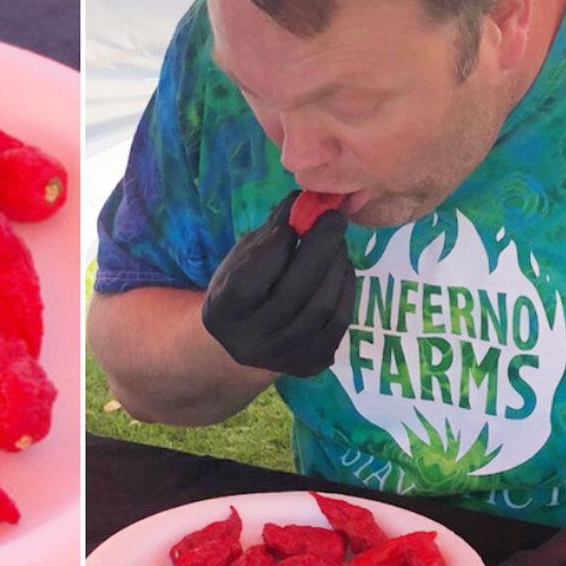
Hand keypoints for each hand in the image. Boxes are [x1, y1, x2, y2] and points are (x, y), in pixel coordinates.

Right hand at [201, 190, 354, 377]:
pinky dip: (344, 291)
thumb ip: (272, 230)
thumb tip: (306, 199)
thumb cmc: (243, 285)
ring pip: (321, 310)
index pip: (247, 282)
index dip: (272, 251)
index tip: (291, 223)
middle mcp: (246, 343)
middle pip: (292, 294)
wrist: (244, 339)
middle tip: (333, 219)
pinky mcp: (307, 366)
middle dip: (318, 250)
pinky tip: (341, 270)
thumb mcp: (244, 256)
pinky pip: (337, 326)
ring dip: (336, 269)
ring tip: (337, 245)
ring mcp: (278, 359)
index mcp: (221, 312)